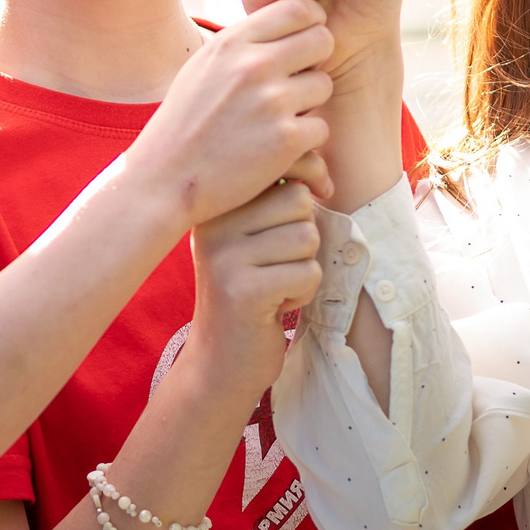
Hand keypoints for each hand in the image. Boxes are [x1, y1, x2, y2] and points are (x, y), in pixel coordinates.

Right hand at [120, 0, 334, 229]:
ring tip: (281, 118)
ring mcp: (271, 102)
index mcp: (233, 42)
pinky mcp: (285, 140)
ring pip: (324, 85)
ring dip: (311, 104)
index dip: (310, 24)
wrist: (165, 180)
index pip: (299, 8)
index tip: (303, 45)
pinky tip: (279, 148)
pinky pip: (320, 128)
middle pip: (322, 40)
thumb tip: (283, 19)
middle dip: (316, 61)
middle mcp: (254, 66)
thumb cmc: (185, 122)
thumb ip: (242, 43)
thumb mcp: (203, 67)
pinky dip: (305, 141)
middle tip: (298, 83)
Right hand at [186, 174, 324, 394]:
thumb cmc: (248, 296)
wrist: (220, 363)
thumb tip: (313, 166)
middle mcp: (215, 225)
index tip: (295, 224)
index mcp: (218, 207)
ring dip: (304, 267)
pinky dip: (304, 293)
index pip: (283, 174)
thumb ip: (270, 203)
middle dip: (304, 237)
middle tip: (277, 266)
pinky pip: (308, 272)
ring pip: (307, 237)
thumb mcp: (248, 241)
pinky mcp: (244, 291)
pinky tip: (276, 306)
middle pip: (298, 201)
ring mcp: (226, 257)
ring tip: (276, 286)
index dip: (304, 195)